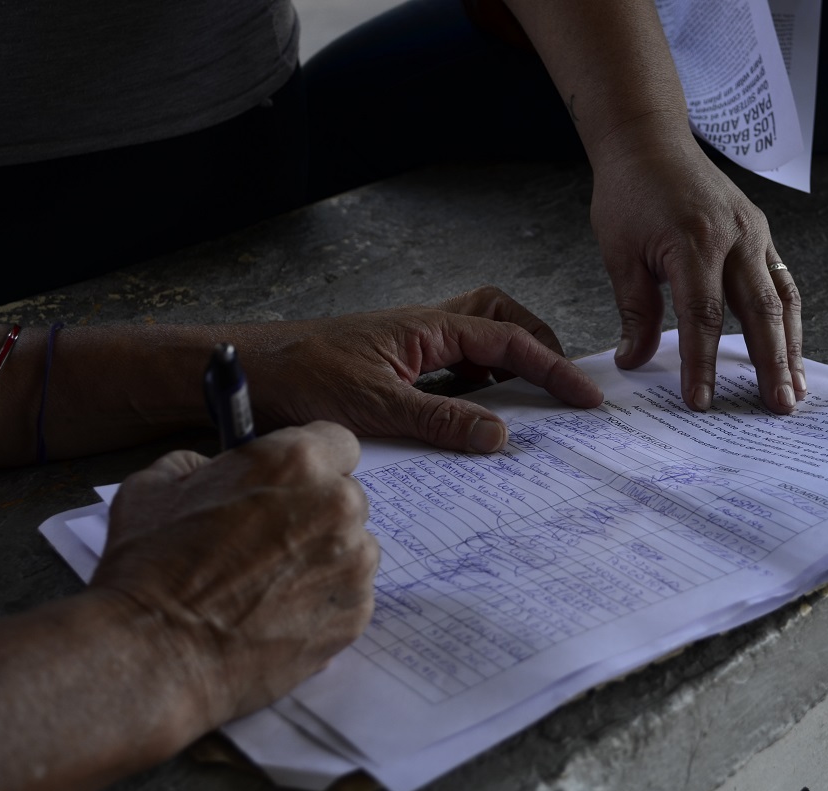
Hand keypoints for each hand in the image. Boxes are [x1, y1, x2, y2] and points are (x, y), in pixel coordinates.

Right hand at [90, 423, 378, 724]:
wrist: (155, 654)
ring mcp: (353, 563)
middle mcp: (338, 505)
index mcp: (297, 461)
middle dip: (315, 513)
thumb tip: (214, 469)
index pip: (336, 442)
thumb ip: (201, 465)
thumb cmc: (151, 568)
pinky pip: (348, 597)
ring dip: (322, 559)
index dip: (311, 463)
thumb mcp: (156, 486)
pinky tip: (275, 617)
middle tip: (269, 540)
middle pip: (345, 497)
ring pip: (352, 549)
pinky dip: (321, 604)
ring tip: (267, 586)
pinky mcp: (354, 615)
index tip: (292, 482)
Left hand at [245, 285, 603, 452]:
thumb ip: (440, 420)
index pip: (508, 339)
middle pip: (499, 319)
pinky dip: (473, 389)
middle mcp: (423, 331)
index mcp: (427, 328)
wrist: (243, 376)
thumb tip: (500, 434)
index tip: (584, 396)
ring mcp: (408, 350)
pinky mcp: (392, 371)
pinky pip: (449, 372)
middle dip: (537, 346)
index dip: (552, 367)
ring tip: (527, 406)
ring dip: (506, 366)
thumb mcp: (375, 406)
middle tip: (560, 387)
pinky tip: (472, 421)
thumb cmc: (298, 376)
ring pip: (475, 342)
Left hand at [590, 120, 805, 413]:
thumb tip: (634, 362)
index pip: (703, 317)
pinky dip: (788, 319)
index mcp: (694, 243)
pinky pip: (781, 282)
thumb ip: (635, 311)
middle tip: (779, 407)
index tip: (701, 402)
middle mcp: (735, 238)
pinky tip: (789, 349)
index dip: (703, 364)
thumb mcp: (620, 254)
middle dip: (770, 364)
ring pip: (782, 299)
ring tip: (795, 389)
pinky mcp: (761, 233)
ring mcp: (755, 234)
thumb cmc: (629, 195)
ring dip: (791, 347)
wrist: (650, 142)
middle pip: (759, 312)